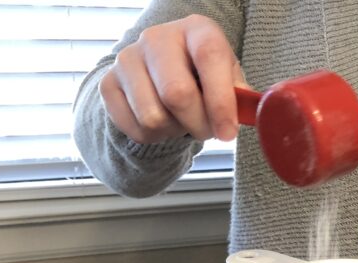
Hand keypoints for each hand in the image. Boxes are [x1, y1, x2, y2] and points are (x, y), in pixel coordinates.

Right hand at [99, 14, 243, 143]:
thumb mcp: (226, 78)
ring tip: (181, 121)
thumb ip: (239, 94)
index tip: (228, 133)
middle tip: (206, 130)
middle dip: (198, 124)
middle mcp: (157, 37)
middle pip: (177, 93)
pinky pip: (135, 128)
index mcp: (195, 28)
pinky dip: (154, 137)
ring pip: (154, 117)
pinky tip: (162, 123)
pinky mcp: (109, 84)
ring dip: (174, 131)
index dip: (220, 100)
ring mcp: (128, 58)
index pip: (209, 56)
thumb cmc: (201, 77)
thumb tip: (249, 113)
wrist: (157, 76)